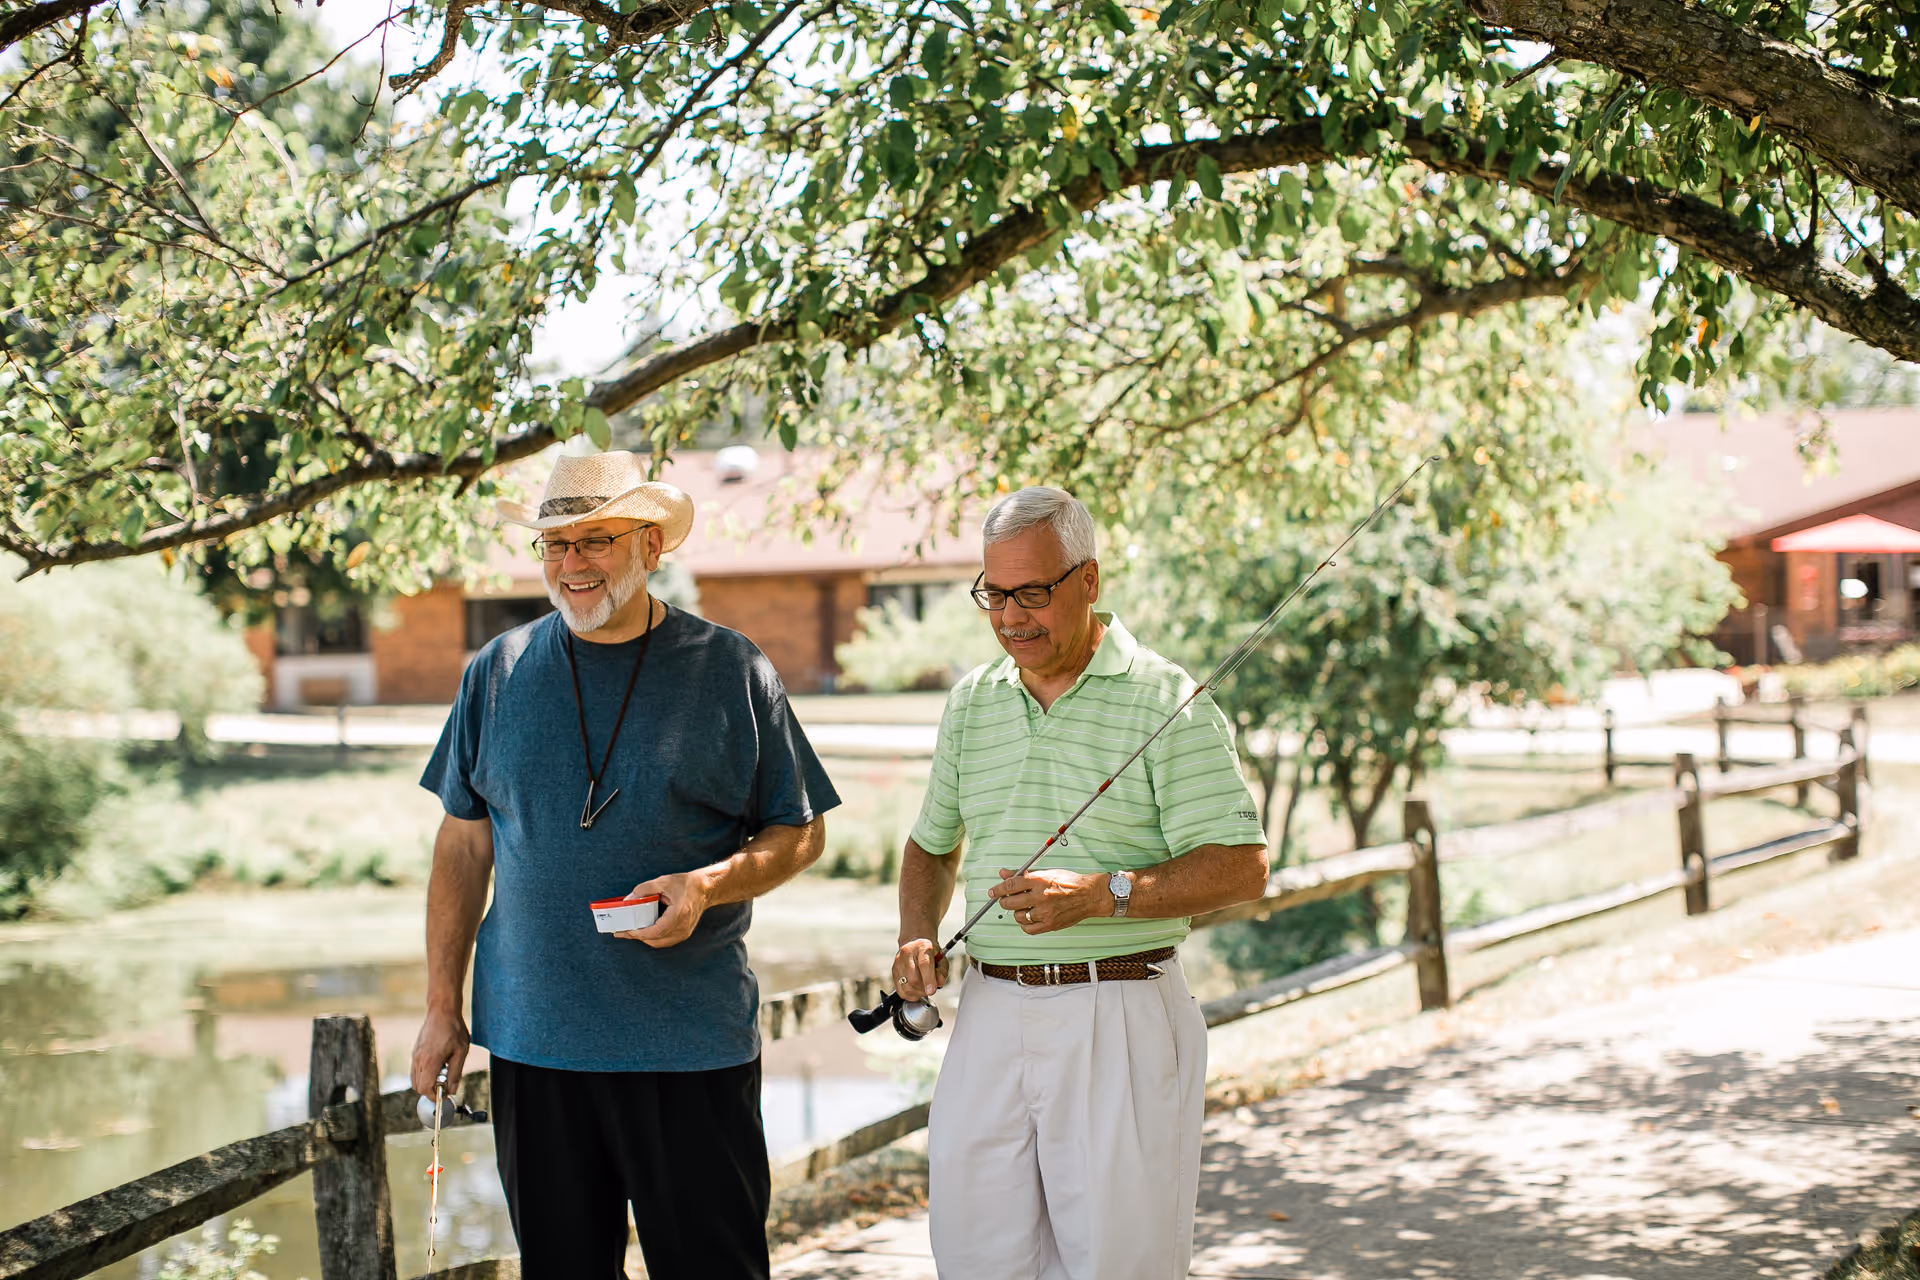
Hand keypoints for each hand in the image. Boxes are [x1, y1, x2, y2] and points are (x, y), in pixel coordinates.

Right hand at [410, 1006, 470, 1097]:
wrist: (442, 1011)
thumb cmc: (454, 1029)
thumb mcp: (461, 1052)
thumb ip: (455, 1073)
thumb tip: (452, 1090)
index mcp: (430, 1061)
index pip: (425, 1088)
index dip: (435, 1096)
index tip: (445, 1094)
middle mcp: (418, 1060)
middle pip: (418, 1087)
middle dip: (430, 1090)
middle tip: (445, 1084)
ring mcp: (415, 1055)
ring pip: (414, 1079)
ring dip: (427, 1082)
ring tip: (442, 1073)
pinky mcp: (415, 1052)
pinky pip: (415, 1070)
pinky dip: (424, 1074)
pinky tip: (438, 1065)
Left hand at [620, 869, 710, 946]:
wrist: (705, 889)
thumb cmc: (687, 884)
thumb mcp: (663, 881)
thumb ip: (644, 889)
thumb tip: (628, 899)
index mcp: (679, 914)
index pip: (657, 931)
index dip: (640, 933)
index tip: (626, 931)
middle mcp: (683, 927)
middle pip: (656, 940)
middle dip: (637, 936)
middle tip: (623, 931)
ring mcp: (684, 932)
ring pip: (659, 943)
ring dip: (645, 938)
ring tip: (631, 930)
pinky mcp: (683, 934)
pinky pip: (665, 941)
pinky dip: (653, 938)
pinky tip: (645, 930)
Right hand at [893, 937, 948, 1000]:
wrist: (915, 944)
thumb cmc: (930, 953)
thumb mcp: (941, 959)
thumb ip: (941, 971)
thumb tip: (939, 983)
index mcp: (922, 946)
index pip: (924, 964)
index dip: (928, 979)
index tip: (932, 990)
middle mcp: (907, 953)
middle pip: (913, 978)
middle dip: (924, 988)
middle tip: (930, 988)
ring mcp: (898, 962)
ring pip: (906, 987)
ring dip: (918, 993)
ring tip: (923, 988)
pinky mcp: (893, 971)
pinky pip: (900, 990)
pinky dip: (910, 995)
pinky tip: (916, 990)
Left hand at [989, 867, 1113, 933]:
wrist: (1089, 895)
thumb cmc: (1068, 882)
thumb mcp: (1046, 872)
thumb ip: (1023, 874)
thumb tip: (1003, 874)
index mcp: (1038, 880)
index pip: (1010, 885)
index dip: (998, 889)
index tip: (992, 892)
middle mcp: (1040, 896)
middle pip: (1010, 902)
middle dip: (1005, 901)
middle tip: (1008, 900)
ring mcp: (1045, 912)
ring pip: (1018, 916)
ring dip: (1017, 912)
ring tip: (1024, 907)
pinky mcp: (1050, 924)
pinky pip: (1028, 929)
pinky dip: (1025, 924)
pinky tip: (1030, 918)